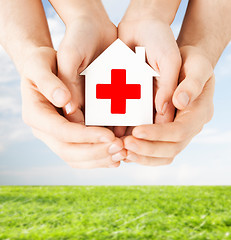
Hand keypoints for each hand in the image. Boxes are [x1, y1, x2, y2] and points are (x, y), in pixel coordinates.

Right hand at [21, 47, 124, 168]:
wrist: (43, 70)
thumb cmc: (41, 64)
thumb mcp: (40, 64)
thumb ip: (49, 82)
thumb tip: (64, 101)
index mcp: (36, 114)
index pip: (61, 131)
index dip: (85, 136)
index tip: (109, 136)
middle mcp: (44, 130)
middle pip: (69, 151)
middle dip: (96, 152)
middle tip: (120, 148)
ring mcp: (54, 136)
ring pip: (76, 158)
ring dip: (99, 159)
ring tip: (121, 154)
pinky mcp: (66, 137)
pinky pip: (81, 155)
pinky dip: (98, 158)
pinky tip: (115, 157)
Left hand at [123, 46, 213, 165]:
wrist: (188, 66)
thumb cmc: (193, 63)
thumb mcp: (197, 66)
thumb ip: (191, 84)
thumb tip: (179, 102)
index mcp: (200, 113)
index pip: (180, 131)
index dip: (158, 134)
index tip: (136, 131)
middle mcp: (191, 127)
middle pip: (172, 149)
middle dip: (147, 149)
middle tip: (124, 145)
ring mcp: (179, 132)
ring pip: (164, 154)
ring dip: (143, 156)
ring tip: (122, 151)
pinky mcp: (168, 132)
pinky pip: (156, 149)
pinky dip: (142, 153)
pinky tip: (125, 149)